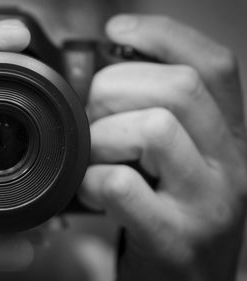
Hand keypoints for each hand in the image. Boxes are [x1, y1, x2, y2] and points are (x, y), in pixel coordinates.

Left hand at [80, 15, 245, 279]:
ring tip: (96, 158)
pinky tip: (93, 190)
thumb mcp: (180, 160)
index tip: (117, 31)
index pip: (212, 65)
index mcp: (230, 136)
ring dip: (104, 136)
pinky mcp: (175, 237)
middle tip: (96, 116)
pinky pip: (123, 184)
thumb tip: (105, 70)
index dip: (163, 35)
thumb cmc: (173, 216)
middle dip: (115, 89)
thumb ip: (156, 115)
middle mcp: (231, 164)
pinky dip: (93, 179)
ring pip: (154, 128)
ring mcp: (208, 201)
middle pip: (177, 88)